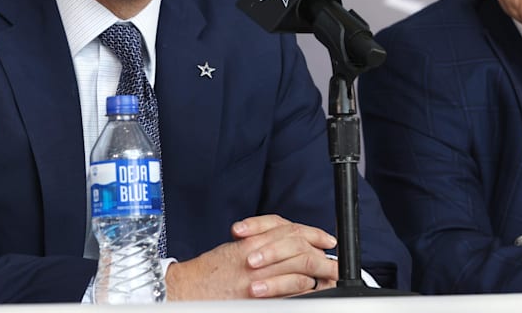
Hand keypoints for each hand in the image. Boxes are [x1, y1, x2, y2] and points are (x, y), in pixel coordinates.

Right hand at [165, 215, 337, 299]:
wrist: (186, 289)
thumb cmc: (206, 272)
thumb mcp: (233, 249)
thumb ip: (259, 244)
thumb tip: (284, 247)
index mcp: (252, 239)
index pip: (289, 229)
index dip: (312, 232)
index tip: (326, 239)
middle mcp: (256, 252)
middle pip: (298, 244)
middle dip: (320, 251)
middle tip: (335, 258)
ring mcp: (258, 273)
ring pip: (298, 264)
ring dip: (317, 270)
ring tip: (330, 275)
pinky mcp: (257, 293)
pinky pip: (289, 287)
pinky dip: (303, 287)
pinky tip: (310, 288)